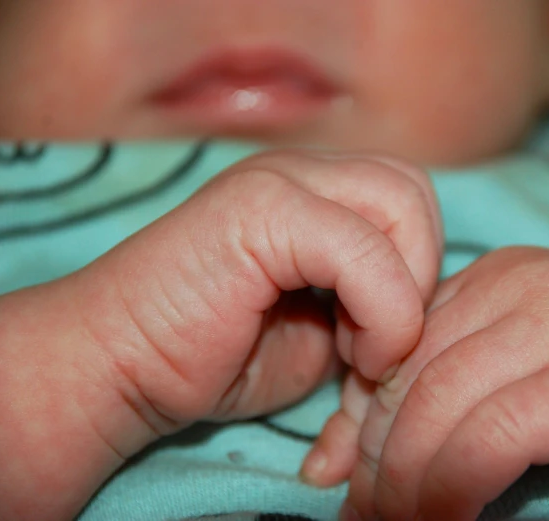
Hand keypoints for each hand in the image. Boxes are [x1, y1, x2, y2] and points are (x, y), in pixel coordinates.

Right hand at [0, 150, 441, 520]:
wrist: (120, 369)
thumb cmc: (215, 356)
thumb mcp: (323, 331)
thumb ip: (375, 301)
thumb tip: (429, 308)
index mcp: (313, 192)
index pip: (410, 200)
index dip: (419, 273)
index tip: (386, 341)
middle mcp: (298, 170)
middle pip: (414, 190)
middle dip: (421, 275)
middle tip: (383, 342)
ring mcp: (276, 180)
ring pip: (401, 204)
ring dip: (404, 292)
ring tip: (363, 349)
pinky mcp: (257, 210)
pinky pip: (361, 249)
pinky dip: (381, 310)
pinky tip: (349, 354)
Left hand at [307, 247, 548, 520]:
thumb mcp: (528, 381)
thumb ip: (454, 399)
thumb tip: (348, 455)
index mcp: (493, 279)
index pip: (392, 347)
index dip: (354, 419)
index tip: (335, 476)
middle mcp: (515, 284)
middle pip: (405, 379)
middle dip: (370, 459)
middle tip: (359, 515)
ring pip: (435, 408)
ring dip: (402, 484)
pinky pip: (490, 437)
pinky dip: (453, 488)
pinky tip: (450, 518)